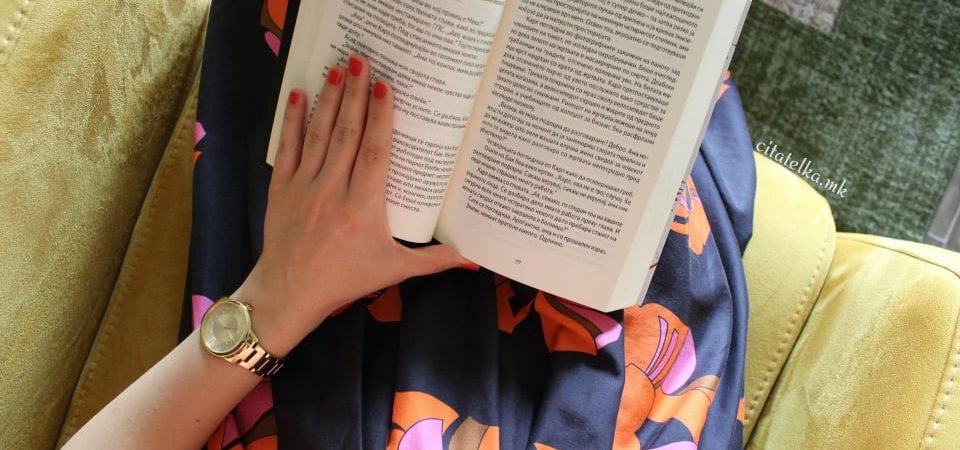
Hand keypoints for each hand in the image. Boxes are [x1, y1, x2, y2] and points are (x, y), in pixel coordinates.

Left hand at [234, 55, 469, 355]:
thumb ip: (433, 260)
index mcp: (362, 208)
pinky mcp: (282, 188)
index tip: (384, 87)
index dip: (380, 118)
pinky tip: (300, 95)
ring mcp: (304, 188)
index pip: (374, 154)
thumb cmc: (345, 280)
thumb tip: (474, 260)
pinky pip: (288, 148)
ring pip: (319, 135)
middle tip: (361, 60)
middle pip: (346, 134)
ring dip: (328, 99)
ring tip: (337, 68)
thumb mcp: (392, 270)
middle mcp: (332, 191)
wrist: (289, 293)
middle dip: (354, 95)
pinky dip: (293, 121)